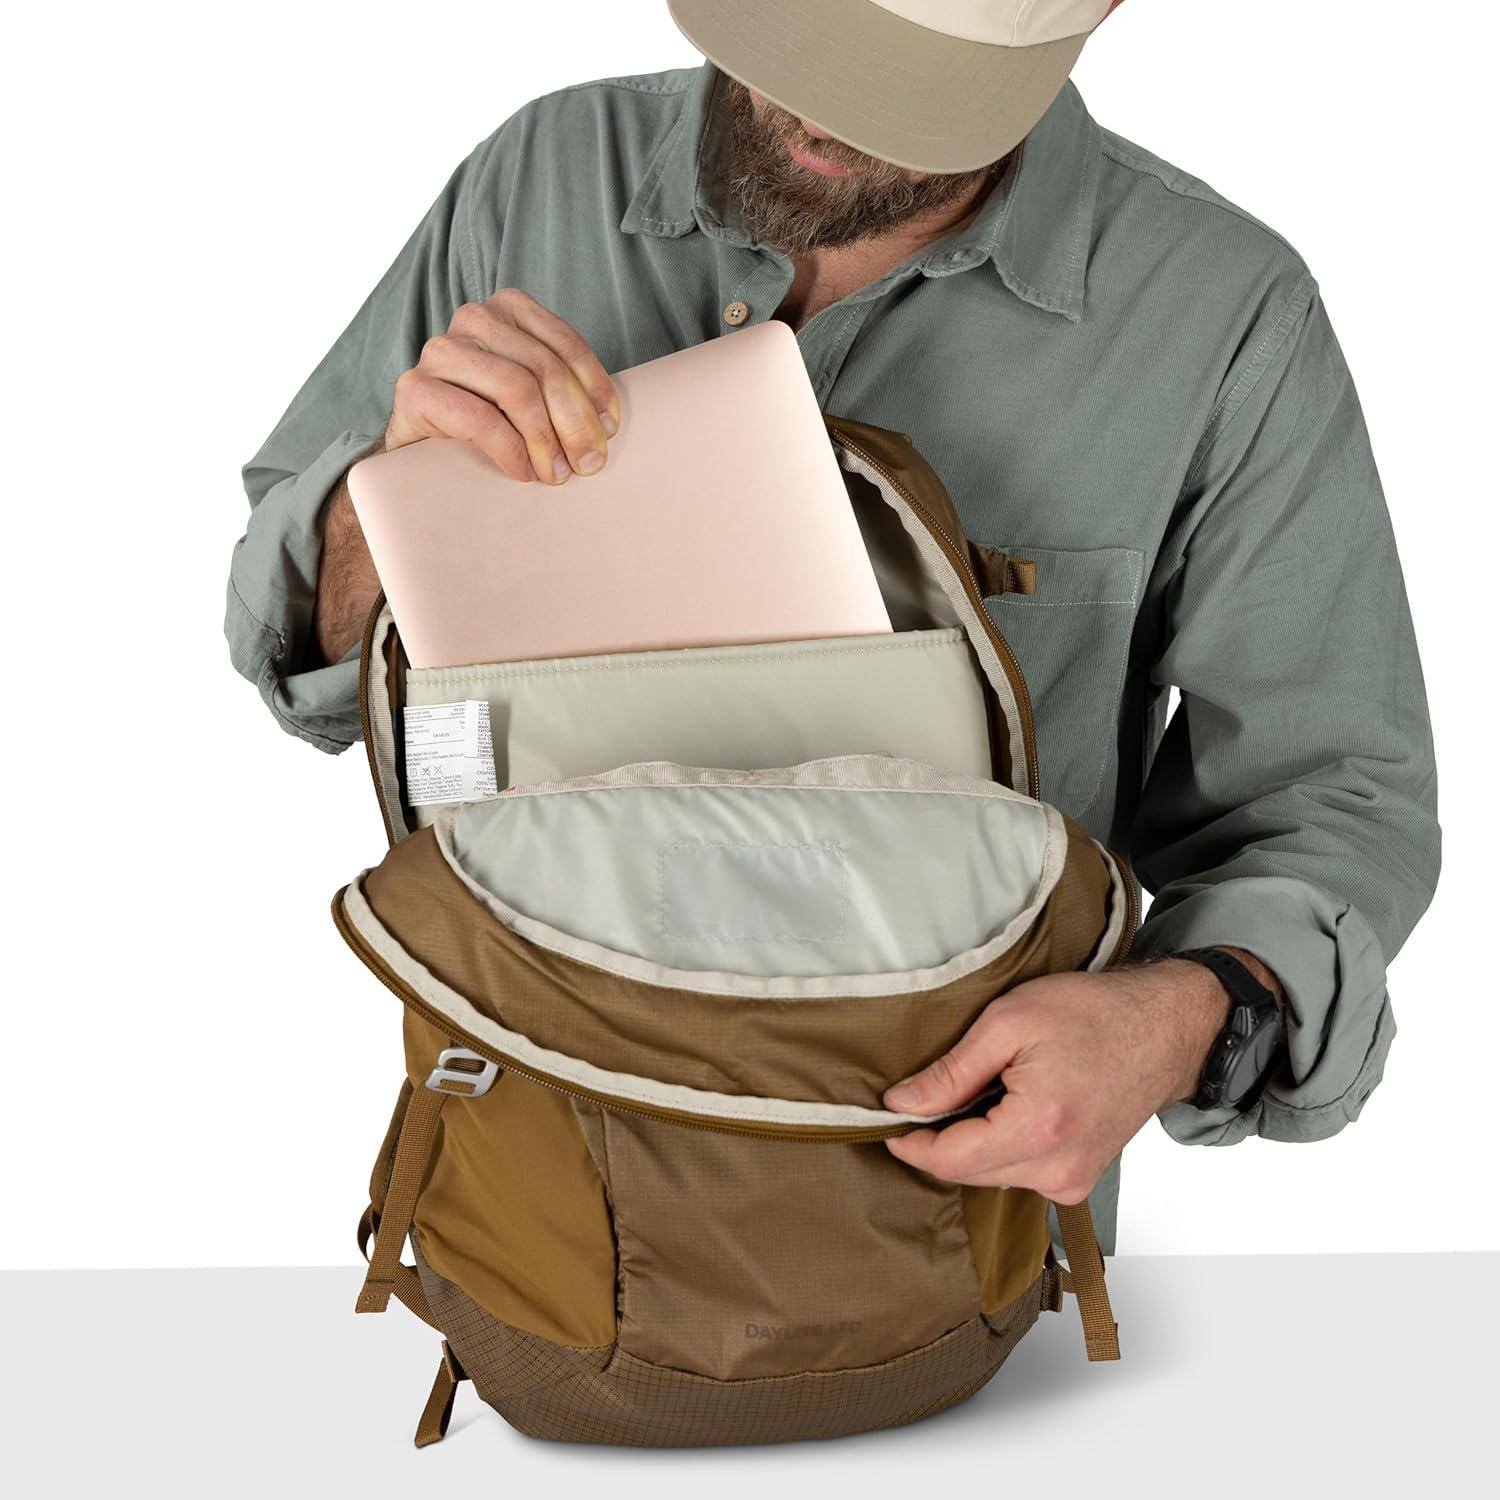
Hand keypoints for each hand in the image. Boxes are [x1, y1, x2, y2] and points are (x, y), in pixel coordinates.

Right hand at [384, 287, 621, 485]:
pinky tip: (523, 472)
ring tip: (556, 474)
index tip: (609, 429)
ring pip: (517, 389)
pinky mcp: (416, 388)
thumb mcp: (530, 396)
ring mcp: (440, 350)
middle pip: (544, 368)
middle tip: (588, 463)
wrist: (415, 449)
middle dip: (575, 422)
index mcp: (508, 309)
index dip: (595, 389)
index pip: (565, 344)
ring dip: (546, 440)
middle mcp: (472, 319)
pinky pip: (482, 419)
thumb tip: (606, 425)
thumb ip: (562, 391)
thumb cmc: (484, 421)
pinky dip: (511, 451)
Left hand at [882, 951, 1280, 1201]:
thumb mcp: (1009, 1022)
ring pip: (992, 1175)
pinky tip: (1009, 1107)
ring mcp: (1073, 1181)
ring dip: (971, 1141)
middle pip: (967, 1173)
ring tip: (981, 1090)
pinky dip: (1002, 1146)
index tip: (887, 1119)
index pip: (949, 1161)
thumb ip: (951, 1072)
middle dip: (938, 1139)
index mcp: (1039, 1130)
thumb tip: (901, 1103)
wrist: (1165, 1028)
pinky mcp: (1079, 1179)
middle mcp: (1058, 1170)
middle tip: (927, 1095)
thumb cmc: (1094, 1014)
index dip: (910, 1142)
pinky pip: (1020, 1172)